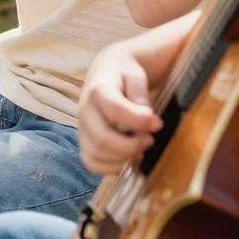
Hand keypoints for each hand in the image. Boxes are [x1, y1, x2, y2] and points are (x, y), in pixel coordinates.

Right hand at [77, 45, 162, 174]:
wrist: (107, 71)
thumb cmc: (125, 74)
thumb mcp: (136, 75)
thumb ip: (140, 95)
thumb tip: (146, 119)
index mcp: (98, 89)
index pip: (115, 110)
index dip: (138, 121)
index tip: (157, 123)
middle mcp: (85, 110)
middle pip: (103, 139)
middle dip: (131, 145)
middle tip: (149, 139)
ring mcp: (82, 128)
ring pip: (97, 155)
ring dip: (123, 157)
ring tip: (140, 147)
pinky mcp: (84, 141)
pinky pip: (92, 163)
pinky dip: (111, 167)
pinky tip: (128, 157)